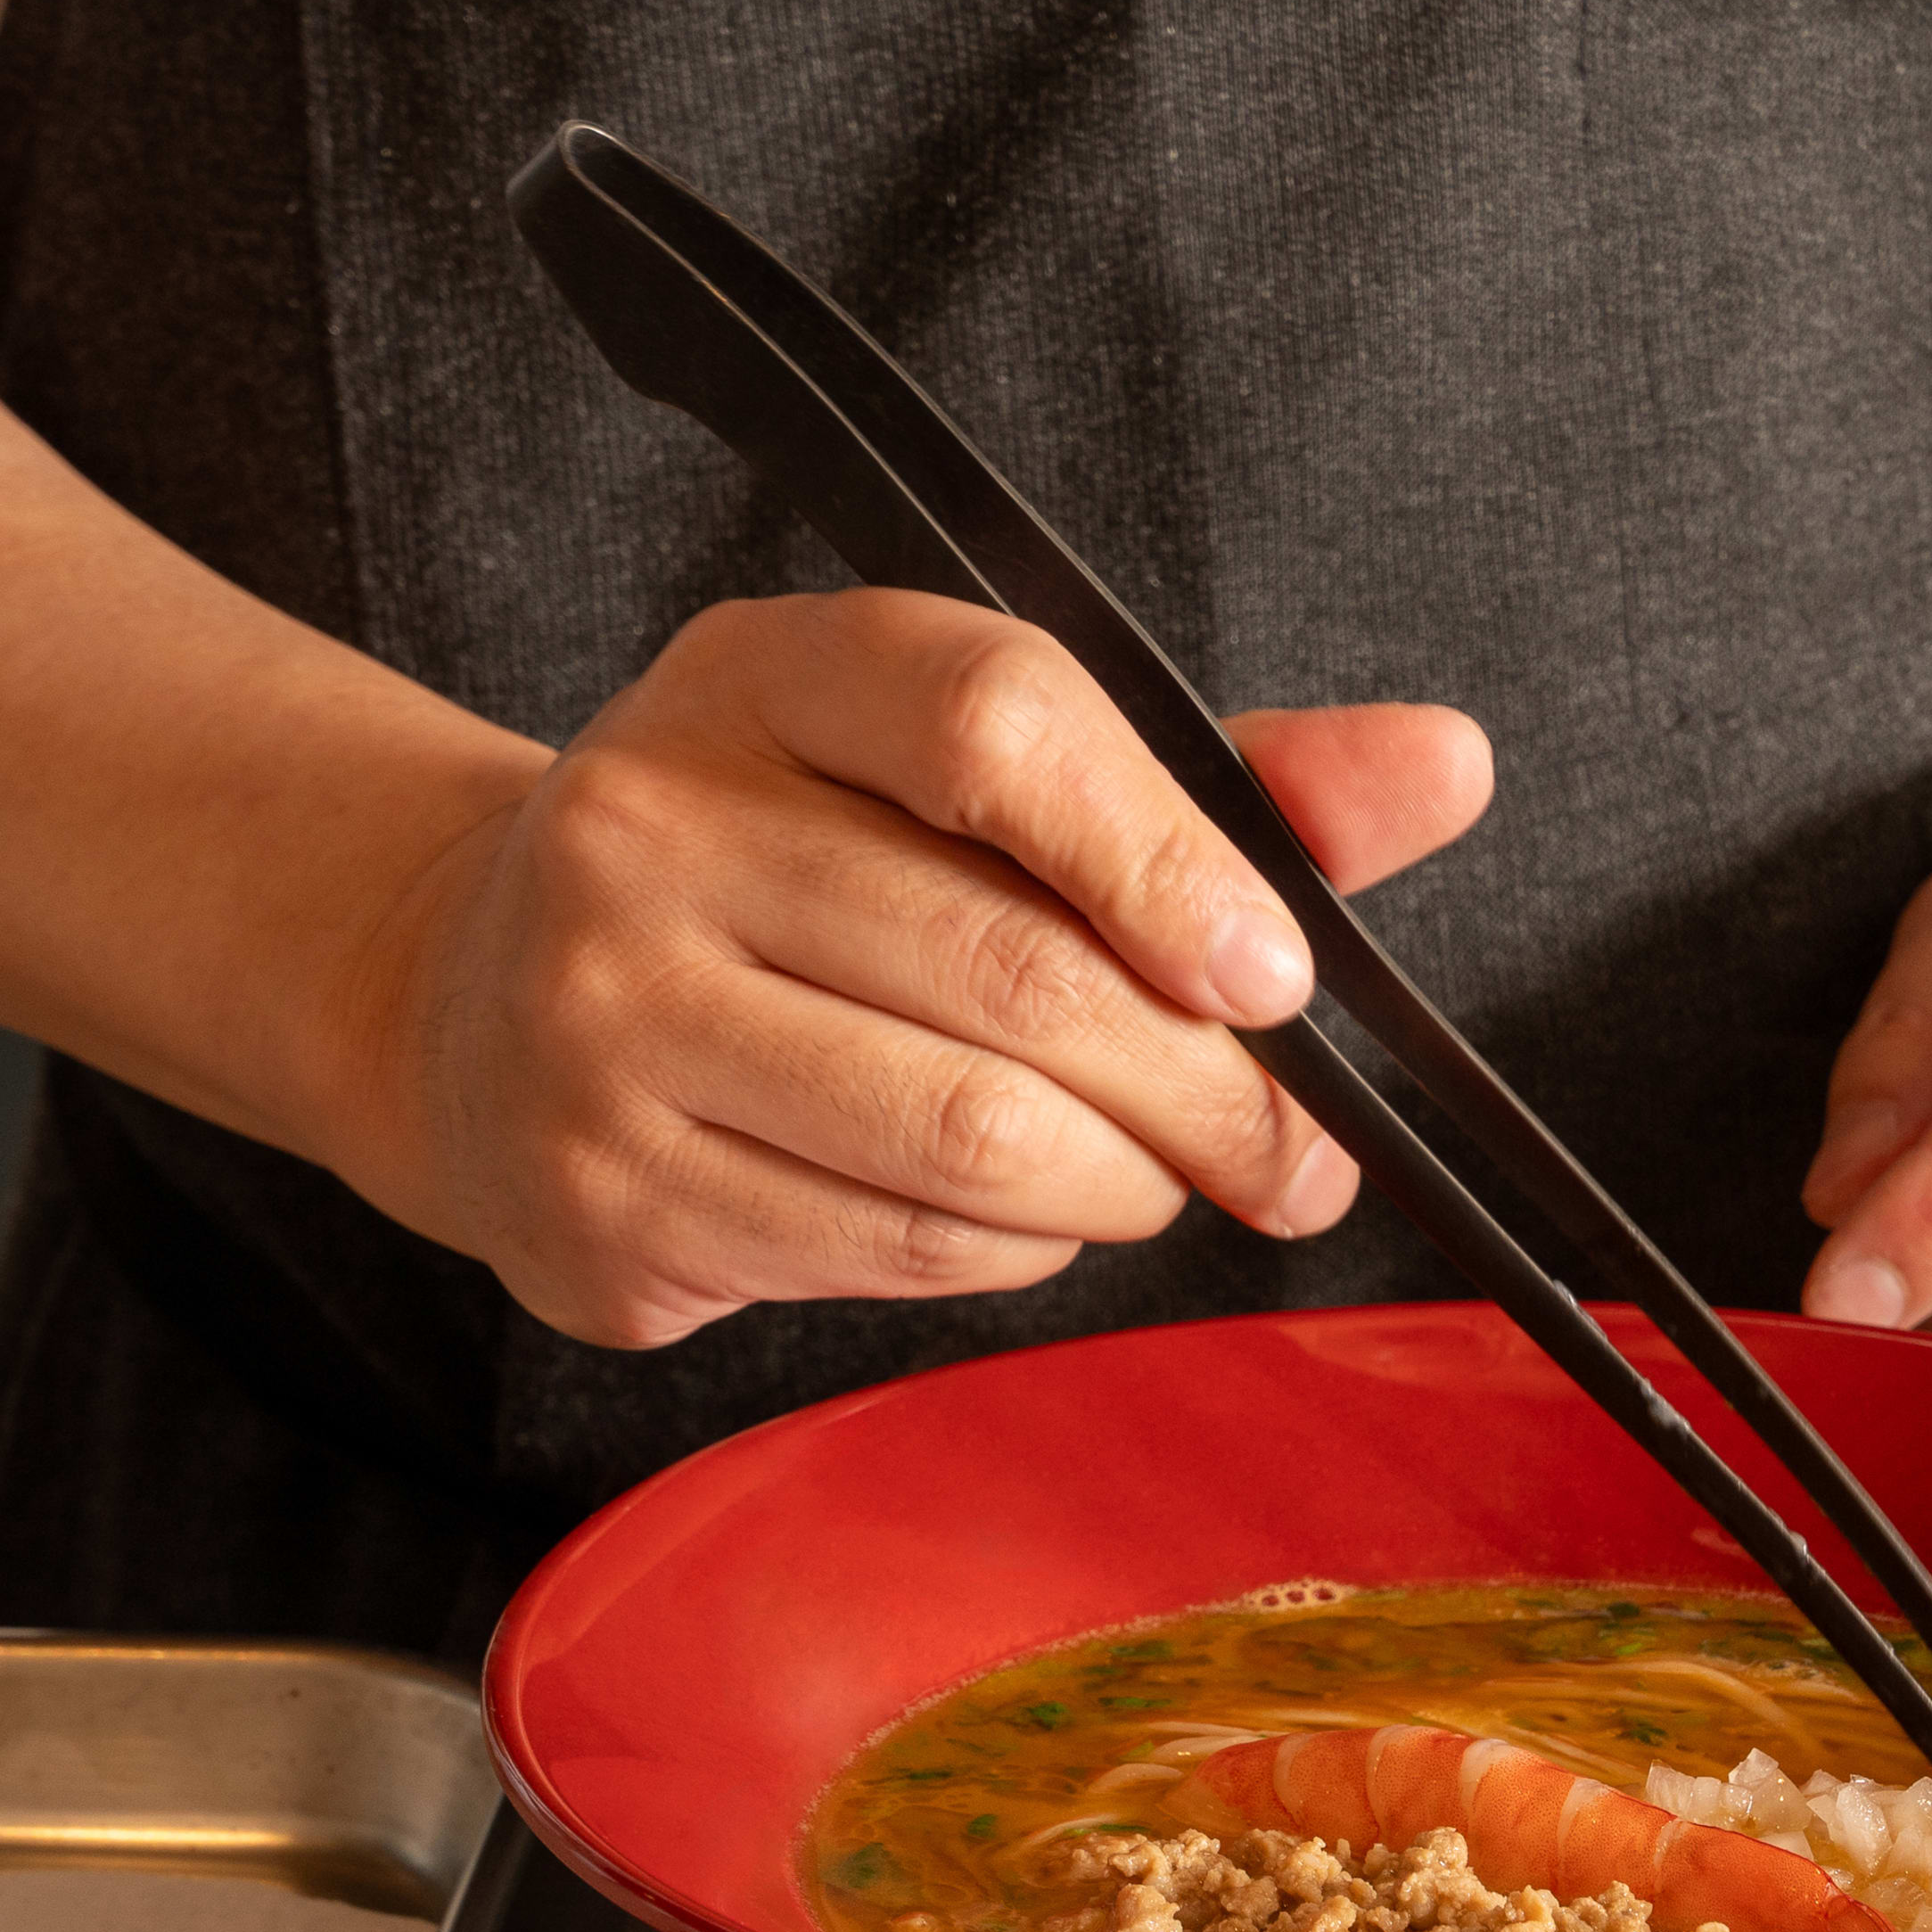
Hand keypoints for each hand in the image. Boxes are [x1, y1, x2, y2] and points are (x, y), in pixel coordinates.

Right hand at [337, 589, 1490, 1346]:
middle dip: (1207, 1094)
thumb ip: (1205, 782)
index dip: (1171, 856)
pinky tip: (1009, 1214)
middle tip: (1293, 1151)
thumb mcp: (965, 776)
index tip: (1277, 972)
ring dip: (1120, 1188)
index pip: (996, 722)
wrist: (485, 998)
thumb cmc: (787, 870)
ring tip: (1148, 1174)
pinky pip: (898, 1256)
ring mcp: (606, 1022)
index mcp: (766, 675)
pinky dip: (1012, 1256)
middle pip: (1014, 978)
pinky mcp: (604, 1198)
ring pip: (970, 1144)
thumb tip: (1445, 765)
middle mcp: (652, 829)